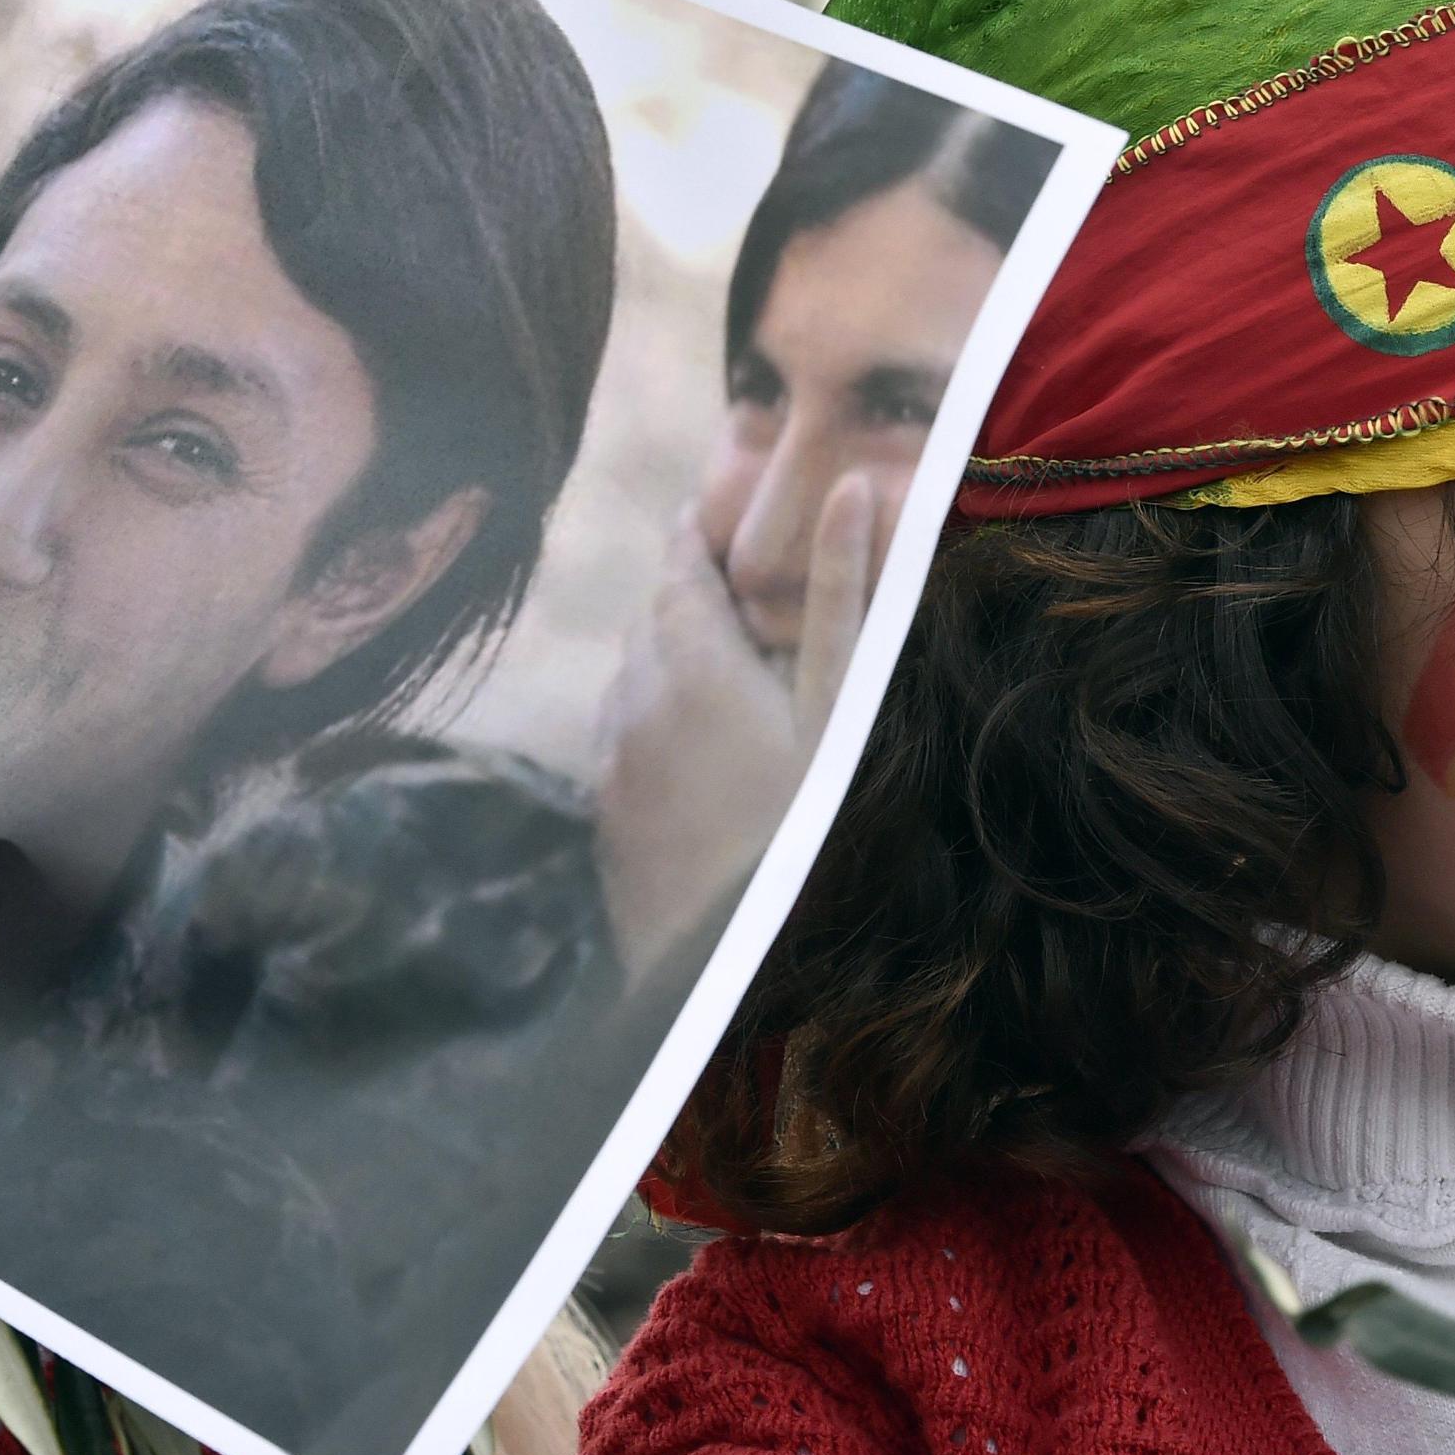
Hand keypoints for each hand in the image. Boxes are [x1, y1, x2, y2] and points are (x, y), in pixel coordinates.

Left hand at [595, 479, 878, 974]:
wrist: (726, 970)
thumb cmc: (807, 830)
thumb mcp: (841, 708)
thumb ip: (842, 593)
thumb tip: (847, 485)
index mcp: (692, 659)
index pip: (679, 565)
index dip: (697, 533)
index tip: (713, 512)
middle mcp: (636, 698)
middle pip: (652, 620)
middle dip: (687, 597)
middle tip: (736, 591)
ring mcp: (612, 761)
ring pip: (630, 679)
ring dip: (666, 661)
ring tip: (722, 673)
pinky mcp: (606, 816)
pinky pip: (620, 740)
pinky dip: (651, 721)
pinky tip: (697, 754)